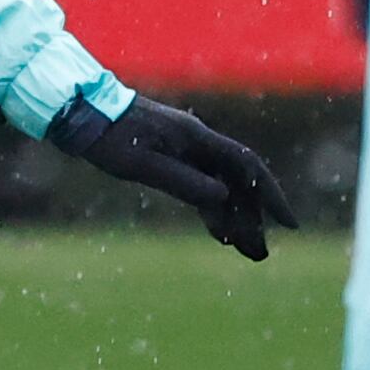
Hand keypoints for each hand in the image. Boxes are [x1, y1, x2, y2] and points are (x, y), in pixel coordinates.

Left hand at [51, 97, 299, 260]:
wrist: (82, 115)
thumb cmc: (110, 138)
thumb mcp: (143, 165)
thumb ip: (183, 181)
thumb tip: (224, 197)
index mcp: (197, 139)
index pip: (247, 166)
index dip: (270, 194)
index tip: (288, 222)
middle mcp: (198, 143)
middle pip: (238, 182)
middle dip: (253, 218)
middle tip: (260, 254)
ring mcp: (186, 151)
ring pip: (221, 188)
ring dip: (234, 219)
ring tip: (246, 251)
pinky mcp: (171, 159)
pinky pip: (202, 188)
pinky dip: (212, 211)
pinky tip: (220, 233)